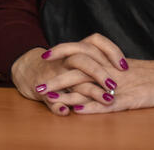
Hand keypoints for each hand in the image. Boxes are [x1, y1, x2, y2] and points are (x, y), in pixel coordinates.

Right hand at [11, 34, 128, 114]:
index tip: (124, 66)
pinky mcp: (45, 92)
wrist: (28, 70)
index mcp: (76, 50)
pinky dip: (57, 106)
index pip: (95, 41)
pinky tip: (66, 111)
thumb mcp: (78, 57)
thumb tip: (125, 68)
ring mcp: (55, 75)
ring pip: (70, 80)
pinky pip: (51, 100)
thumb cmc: (62, 66)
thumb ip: (97, 60)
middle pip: (83, 59)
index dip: (111, 51)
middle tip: (114, 85)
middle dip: (99, 72)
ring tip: (107, 99)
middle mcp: (66, 60)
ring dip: (90, 91)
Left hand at [39, 46, 153, 114]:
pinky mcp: (131, 100)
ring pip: (89, 85)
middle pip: (79, 68)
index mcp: (111, 60)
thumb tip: (91, 71)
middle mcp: (113, 70)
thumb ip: (109, 67)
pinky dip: (91, 107)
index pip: (83, 49)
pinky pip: (107, 104)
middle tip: (39, 83)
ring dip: (67, 93)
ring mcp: (121, 85)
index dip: (63, 51)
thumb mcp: (128, 68)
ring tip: (49, 98)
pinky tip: (76, 111)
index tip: (45, 55)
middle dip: (57, 76)